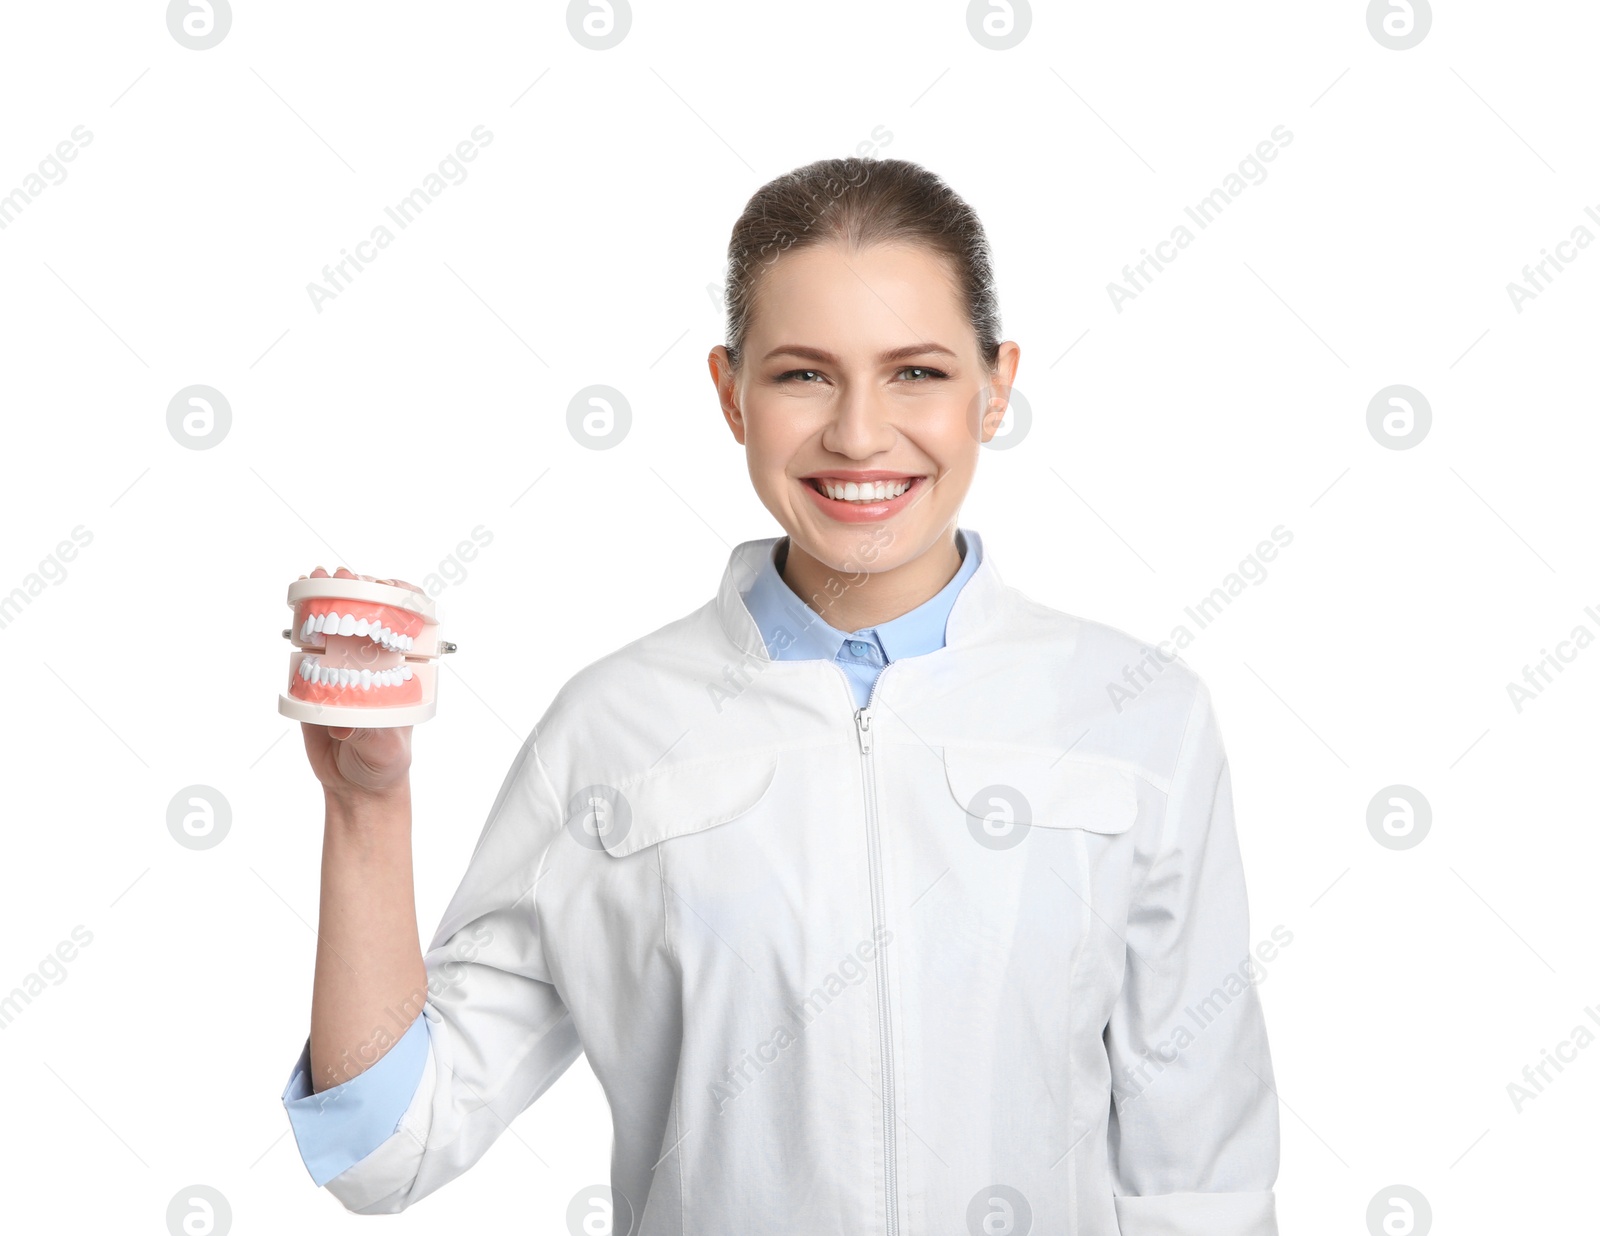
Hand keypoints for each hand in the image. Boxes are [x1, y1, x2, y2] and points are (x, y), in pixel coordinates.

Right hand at [295, 566, 422, 799]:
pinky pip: (306, 646)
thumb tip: (347, 722)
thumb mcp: (385, 748)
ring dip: (327, 596)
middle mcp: (375, 662)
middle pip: (372, 613)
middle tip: (345, 577)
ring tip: (317, 577)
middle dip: (359, 588)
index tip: (389, 585)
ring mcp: (344, 666)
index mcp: (402, 671)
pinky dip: (300, 621)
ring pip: (338, 623)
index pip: (410, 623)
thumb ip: (369, 733)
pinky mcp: (313, 677)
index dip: (402, 598)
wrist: (354, 786)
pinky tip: (296, 601)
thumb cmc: (385, 762)